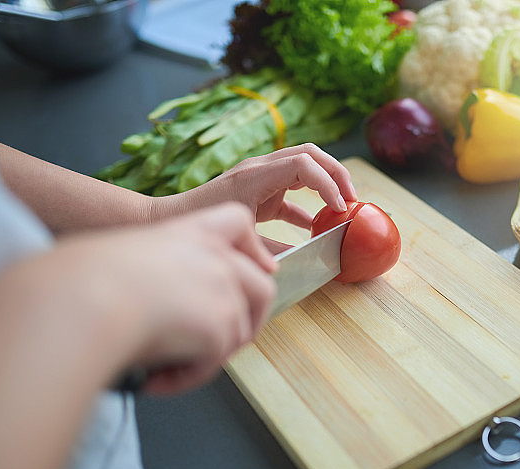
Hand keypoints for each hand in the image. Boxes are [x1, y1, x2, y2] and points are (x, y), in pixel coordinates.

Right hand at [104, 203, 276, 393]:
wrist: (85, 299)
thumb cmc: (84, 280)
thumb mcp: (124, 260)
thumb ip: (157, 275)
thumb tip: (150, 307)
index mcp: (189, 232)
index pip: (238, 221)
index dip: (254, 248)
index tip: (260, 267)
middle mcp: (215, 257)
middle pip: (262, 288)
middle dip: (247, 323)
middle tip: (214, 346)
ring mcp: (224, 290)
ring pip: (238, 334)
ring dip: (206, 358)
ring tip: (166, 367)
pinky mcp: (223, 323)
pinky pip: (214, 362)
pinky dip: (187, 377)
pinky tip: (156, 378)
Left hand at [157, 144, 357, 234]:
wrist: (167, 219)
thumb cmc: (199, 227)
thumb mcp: (239, 239)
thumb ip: (272, 250)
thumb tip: (302, 264)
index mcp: (256, 176)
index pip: (304, 164)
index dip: (328, 184)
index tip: (340, 209)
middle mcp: (260, 168)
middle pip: (311, 154)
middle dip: (337, 174)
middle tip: (353, 200)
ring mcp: (260, 175)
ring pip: (305, 165)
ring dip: (327, 183)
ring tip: (344, 207)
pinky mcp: (258, 190)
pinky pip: (292, 189)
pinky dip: (308, 204)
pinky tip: (317, 227)